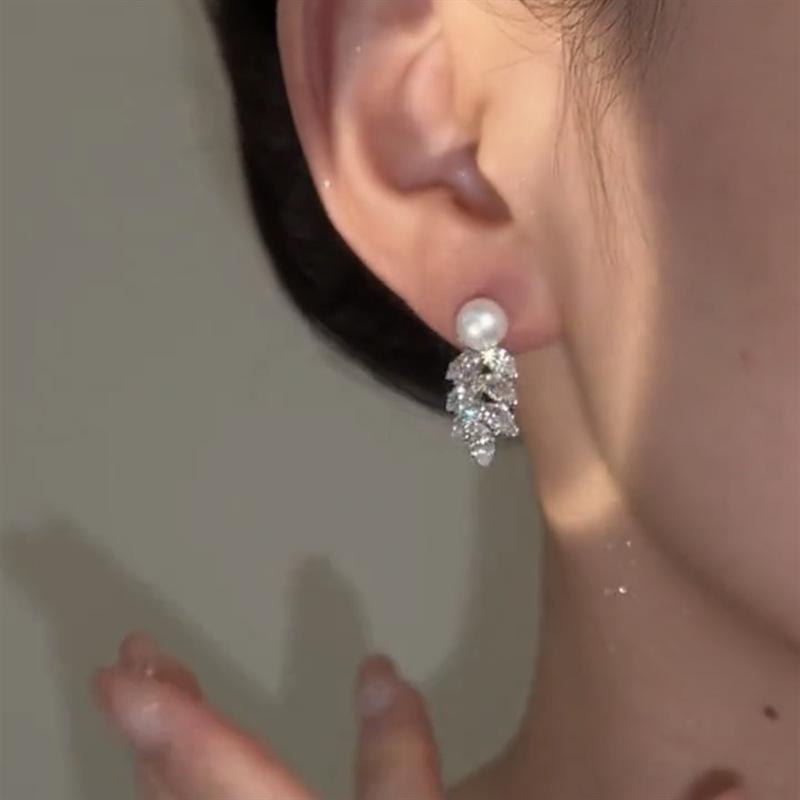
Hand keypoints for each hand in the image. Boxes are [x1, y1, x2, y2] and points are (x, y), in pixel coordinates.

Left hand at [92, 633, 445, 799]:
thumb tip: (376, 673)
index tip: (122, 676)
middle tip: (137, 656)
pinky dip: (167, 781)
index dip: (175, 727)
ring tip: (152, 685)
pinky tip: (165, 760)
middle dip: (154, 719)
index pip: (230, 786)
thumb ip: (399, 764)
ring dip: (154, 747)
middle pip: (180, 797)